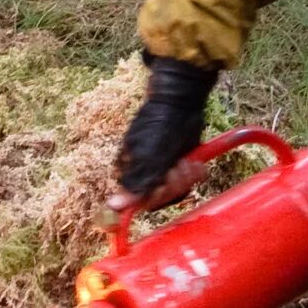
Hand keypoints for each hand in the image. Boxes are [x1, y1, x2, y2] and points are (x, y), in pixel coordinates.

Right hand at [111, 54, 216, 208]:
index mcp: (129, 171)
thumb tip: (113, 206)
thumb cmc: (161, 123)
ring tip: (187, 159)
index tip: (165, 181)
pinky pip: (187, 184)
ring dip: (186, 176)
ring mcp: (161, 171)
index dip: (156, 195)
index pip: (139, 201)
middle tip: (179, 163)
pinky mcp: (177, 168)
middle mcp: (143, 174)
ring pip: (175, 192)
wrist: (181, 101)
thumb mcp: (150, 154)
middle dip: (174, 182)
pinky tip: (194, 161)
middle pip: (159, 198)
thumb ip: (137, 181)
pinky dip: (194, 173)